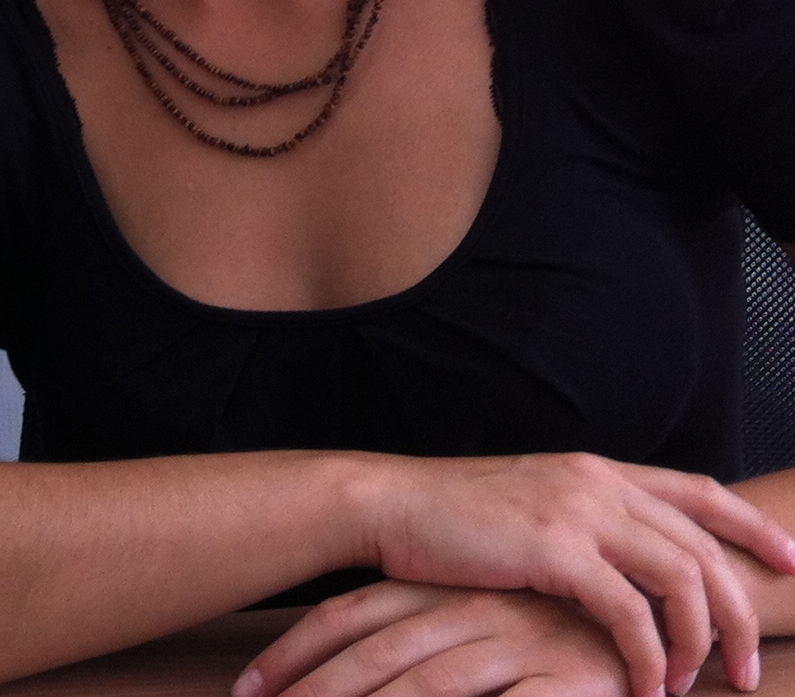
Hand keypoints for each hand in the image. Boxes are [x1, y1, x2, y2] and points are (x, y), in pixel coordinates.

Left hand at [235, 583, 635, 696]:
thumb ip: (414, 636)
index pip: (345, 619)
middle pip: (373, 656)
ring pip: (428, 686)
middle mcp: (464, 613)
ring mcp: (514, 645)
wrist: (646, 603)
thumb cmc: (545, 613)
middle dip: (315, 691)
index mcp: (435, 593)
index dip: (292, 653)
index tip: (245, 690)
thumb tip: (341, 674)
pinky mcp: (564, 678)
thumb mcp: (471, 611)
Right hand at [359, 453, 789, 696]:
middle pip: (703, 546)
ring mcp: (576, 510)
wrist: (390, 504)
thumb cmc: (454, 518)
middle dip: (737, 613)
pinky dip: (648, 656)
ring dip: (699, 641)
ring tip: (692, 686)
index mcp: (596, 470)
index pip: (699, 490)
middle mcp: (597, 481)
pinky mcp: (553, 548)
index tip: (792, 565)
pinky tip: (644, 688)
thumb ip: (586, 525)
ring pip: (680, 576)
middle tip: (746, 671)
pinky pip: (629, 612)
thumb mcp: (534, 507)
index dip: (752, 529)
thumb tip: (630, 571)